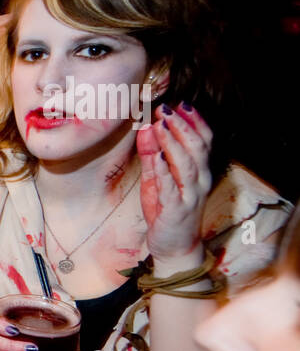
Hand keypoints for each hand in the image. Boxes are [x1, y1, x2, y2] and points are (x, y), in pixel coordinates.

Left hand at [137, 103, 212, 262]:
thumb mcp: (157, 179)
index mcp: (199, 171)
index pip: (204, 140)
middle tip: (166, 110)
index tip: (179, 104)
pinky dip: (164, 170)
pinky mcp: (177, 210)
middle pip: (198, 147)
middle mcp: (200, 181)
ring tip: (160, 126)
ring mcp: (190, 195)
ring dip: (173, 143)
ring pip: (187, 164)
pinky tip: (157, 157)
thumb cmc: (166, 211)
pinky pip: (171, 187)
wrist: (174, 246)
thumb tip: (146, 129)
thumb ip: (152, 155)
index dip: (193, 121)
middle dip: (182, 126)